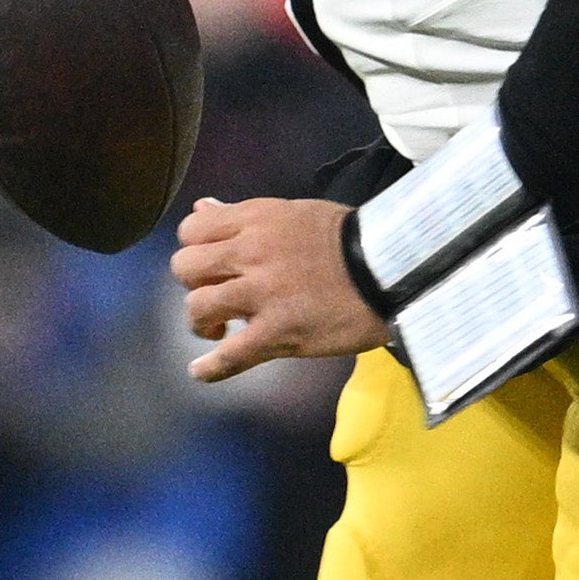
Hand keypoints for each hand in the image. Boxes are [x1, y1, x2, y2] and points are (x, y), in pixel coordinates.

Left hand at [171, 198, 389, 382]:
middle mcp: (252, 253)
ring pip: (198, 308)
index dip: (195, 248)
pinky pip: (230, 356)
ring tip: (220, 330)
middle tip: (219, 294)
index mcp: (256, 220)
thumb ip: (245, 215)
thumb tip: (203, 207)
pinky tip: (201, 371)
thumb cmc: (349, 239)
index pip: (192, 230)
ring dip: (203, 322)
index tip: (213, 263)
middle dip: (196, 284)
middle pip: (186, 268)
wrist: (392, 270)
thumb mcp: (294, 213)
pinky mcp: (278, 332)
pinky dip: (210, 367)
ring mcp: (263, 294)